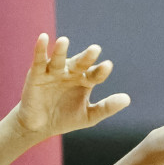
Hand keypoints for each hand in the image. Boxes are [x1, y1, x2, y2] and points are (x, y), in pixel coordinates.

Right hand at [13, 34, 130, 139]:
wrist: (40, 127)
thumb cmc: (66, 119)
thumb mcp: (89, 116)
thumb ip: (107, 107)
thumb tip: (127, 99)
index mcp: (85, 80)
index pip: (95, 74)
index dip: (101, 71)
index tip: (107, 66)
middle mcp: (70, 72)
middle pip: (80, 63)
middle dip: (86, 57)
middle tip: (95, 49)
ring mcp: (54, 72)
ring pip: (59, 59)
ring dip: (61, 50)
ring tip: (64, 41)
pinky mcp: (36, 74)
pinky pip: (39, 59)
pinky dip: (40, 48)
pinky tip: (43, 37)